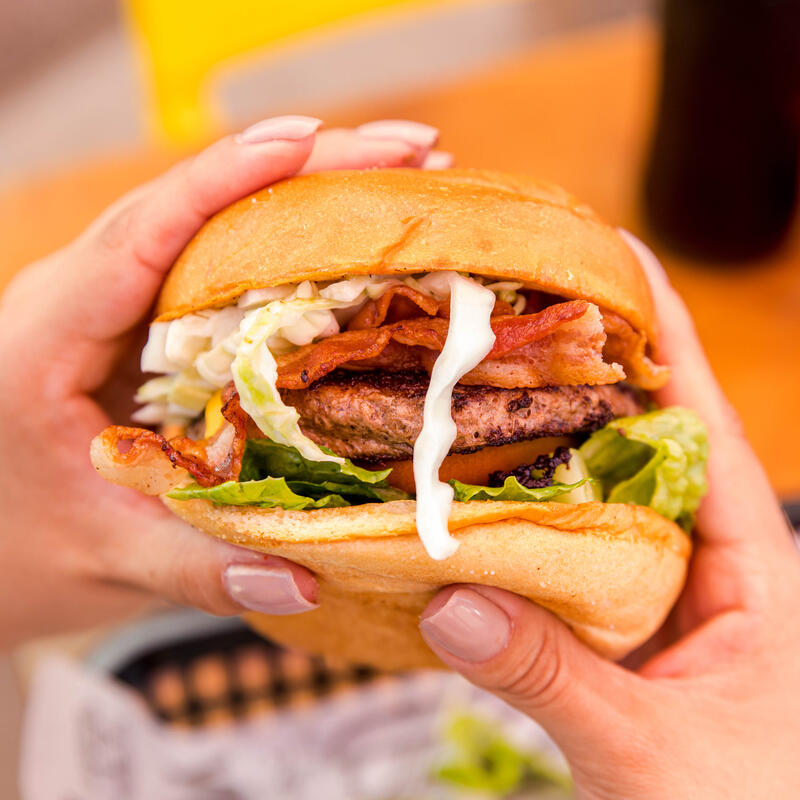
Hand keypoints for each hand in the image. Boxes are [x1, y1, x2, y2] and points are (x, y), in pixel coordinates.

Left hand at [0, 116, 450, 648]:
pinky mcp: (153, 325)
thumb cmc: (13, 547)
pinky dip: (295, 247)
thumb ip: (199, 566)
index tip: (311, 138)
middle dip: (309, 169)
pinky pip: (226, 266)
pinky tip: (357, 246)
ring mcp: (124, 306)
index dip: (229, 176)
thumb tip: (307, 579)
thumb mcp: (103, 559)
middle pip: (202, 205)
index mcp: (50, 332)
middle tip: (413, 155)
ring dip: (312, 197)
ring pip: (219, 225)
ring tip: (403, 184)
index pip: (147, 228)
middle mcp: (90, 297)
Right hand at [419, 238, 799, 797]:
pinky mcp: (614, 630)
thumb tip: (446, 604)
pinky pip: (561, 556)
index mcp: (753, 564)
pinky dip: (515, 524)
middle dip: (582, 370)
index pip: (706, 422)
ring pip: (591, 497)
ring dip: (537, 445)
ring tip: (472, 385)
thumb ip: (555, 679)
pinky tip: (463, 506)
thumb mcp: (657, 755)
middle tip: (511, 309)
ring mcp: (654, 592)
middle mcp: (701, 560)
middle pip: (639, 439)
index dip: (664, 333)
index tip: (617, 253)